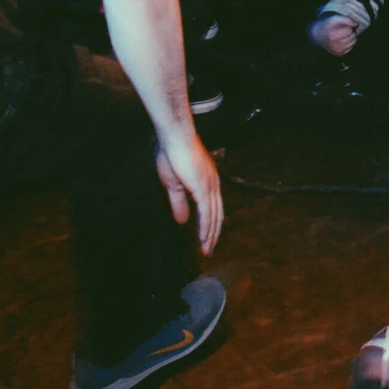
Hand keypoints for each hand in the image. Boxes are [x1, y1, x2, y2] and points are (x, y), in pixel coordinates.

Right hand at [155, 128, 223, 255]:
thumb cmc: (172, 155)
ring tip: (205, 250)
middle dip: (213, 234)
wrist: (174, 138)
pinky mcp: (203, 187)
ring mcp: (210, 186)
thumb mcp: (173, 184)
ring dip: (209, 235)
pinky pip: (206, 212)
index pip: (213, 209)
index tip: (207, 240)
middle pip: (216, 215)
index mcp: (208, 183)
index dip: (210, 225)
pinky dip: (205, 227)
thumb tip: (182, 221)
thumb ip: (179, 203)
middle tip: (207, 250)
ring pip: (213, 216)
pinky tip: (203, 239)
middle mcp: (213, 185)